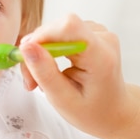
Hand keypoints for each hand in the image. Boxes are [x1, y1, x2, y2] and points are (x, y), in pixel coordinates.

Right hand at [19, 13, 134, 138]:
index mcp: (101, 56)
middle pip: (58, 27)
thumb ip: (45, 72)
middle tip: (30, 81)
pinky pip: (59, 33)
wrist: (115, 111)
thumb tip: (25, 46)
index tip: (24, 55)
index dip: (42, 35)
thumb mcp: (63, 100)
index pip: (69, 26)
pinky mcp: (90, 32)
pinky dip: (48, 51)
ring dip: (40, 53)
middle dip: (36, 50)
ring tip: (41, 80)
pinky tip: (51, 70)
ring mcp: (98, 33)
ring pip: (55, 30)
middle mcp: (103, 38)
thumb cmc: (93, 111)